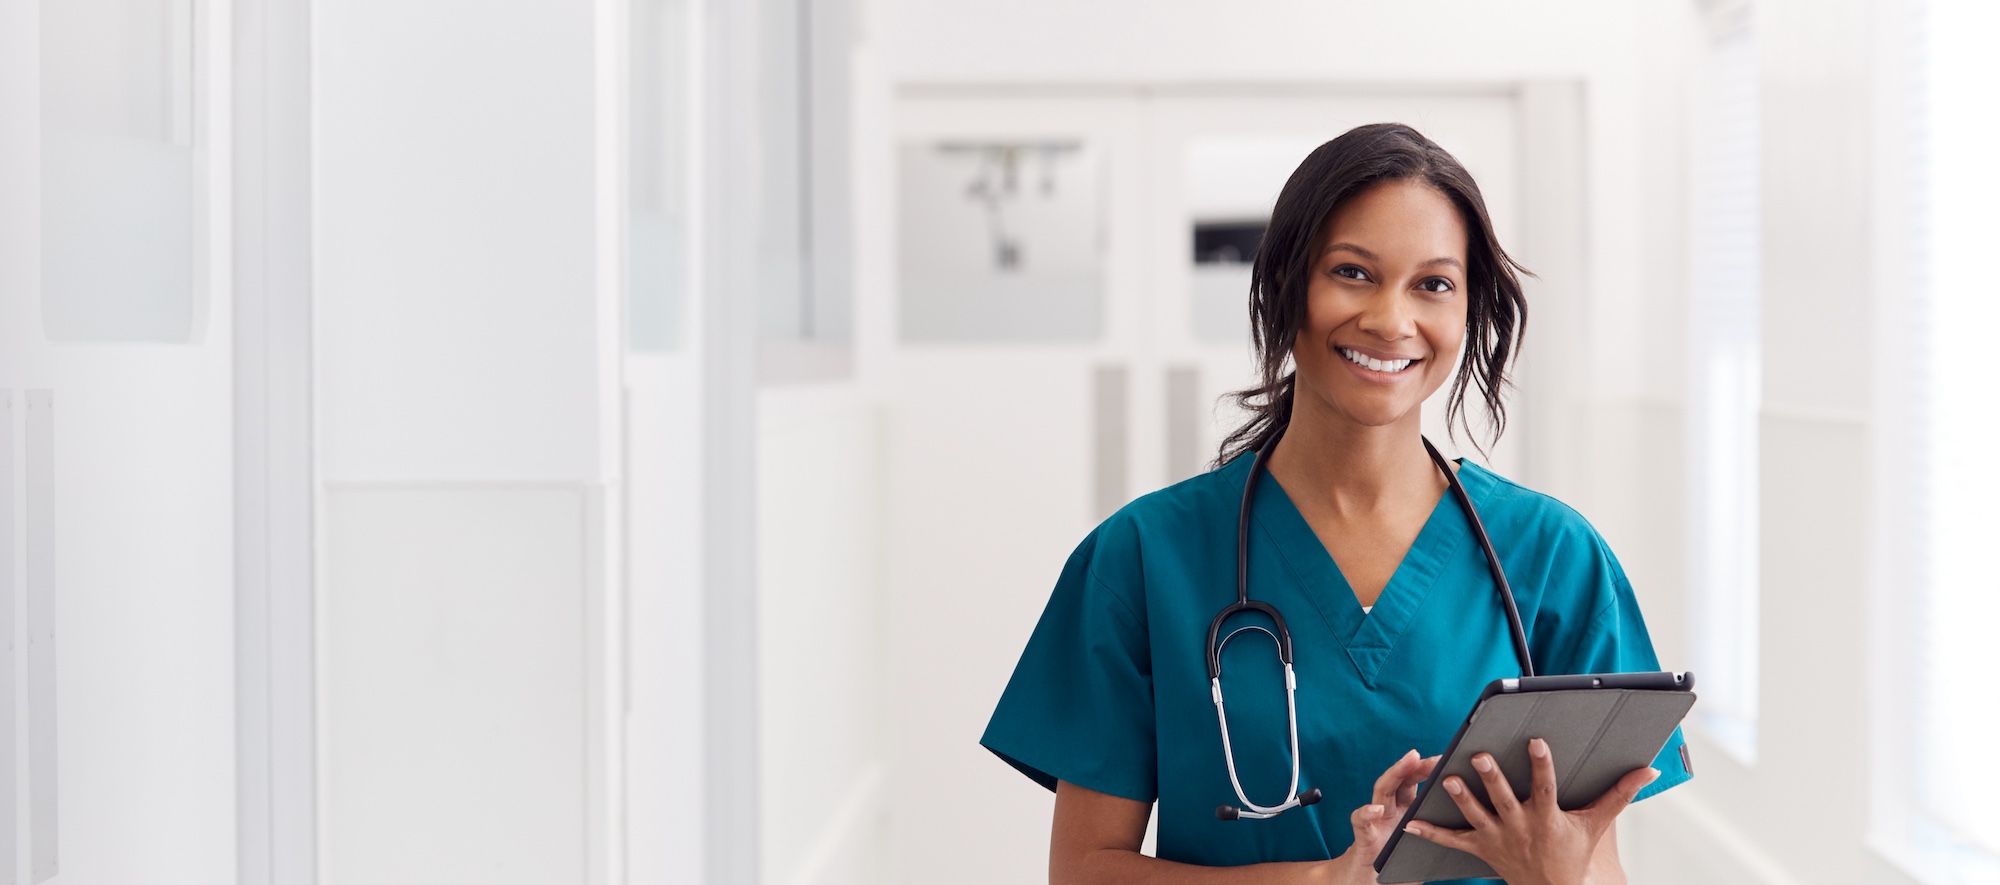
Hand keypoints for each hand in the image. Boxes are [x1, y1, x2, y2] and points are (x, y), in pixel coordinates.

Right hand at [1321, 749, 1439, 884]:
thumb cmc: (1399, 867)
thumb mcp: (1424, 846)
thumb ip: (1439, 833)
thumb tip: (1471, 824)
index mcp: (1405, 811)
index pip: (1414, 782)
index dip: (1428, 769)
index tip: (1448, 758)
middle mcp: (1388, 811)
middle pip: (1400, 780)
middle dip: (1415, 764)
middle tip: (1433, 755)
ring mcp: (1375, 822)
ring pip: (1381, 790)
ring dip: (1394, 773)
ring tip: (1408, 761)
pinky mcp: (1363, 839)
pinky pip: (1361, 823)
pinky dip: (1366, 814)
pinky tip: (1376, 810)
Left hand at [1399, 738, 1657, 884]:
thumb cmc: (1572, 852)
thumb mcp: (1596, 824)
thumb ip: (1619, 794)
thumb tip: (1649, 770)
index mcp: (1547, 817)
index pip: (1546, 787)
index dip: (1542, 764)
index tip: (1537, 741)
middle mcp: (1520, 827)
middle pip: (1504, 799)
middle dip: (1492, 779)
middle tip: (1480, 756)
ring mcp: (1497, 838)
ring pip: (1476, 816)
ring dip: (1461, 799)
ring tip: (1446, 780)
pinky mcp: (1480, 848)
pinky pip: (1452, 841)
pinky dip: (1431, 833)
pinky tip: (1410, 823)